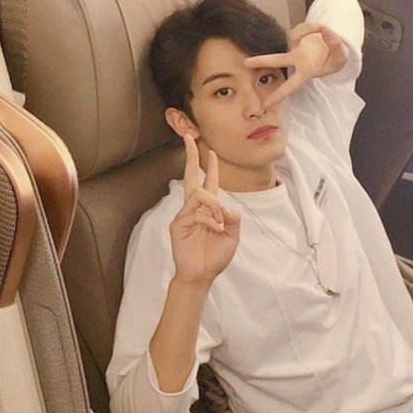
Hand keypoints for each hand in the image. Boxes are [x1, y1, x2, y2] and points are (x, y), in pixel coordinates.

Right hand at [170, 135, 239, 285]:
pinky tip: (215, 228)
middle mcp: (195, 209)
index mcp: (208, 210)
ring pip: (198, 194)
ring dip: (213, 204)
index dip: (209, 167)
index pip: (208, 183)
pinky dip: (209, 219)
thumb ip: (233, 219)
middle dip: (190, 157)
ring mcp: (185, 215)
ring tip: (220, 221)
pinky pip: (196, 212)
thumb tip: (225, 206)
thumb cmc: (214, 257)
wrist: (201, 275)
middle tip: (189, 137)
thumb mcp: (232, 237)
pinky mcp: (179, 224)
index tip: (211, 152)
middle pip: (190, 177)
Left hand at [244, 25, 346, 108]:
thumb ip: (334, 43)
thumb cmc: (337, 58)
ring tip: (323, 31)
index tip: (265, 105)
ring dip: (308, 30)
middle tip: (245, 63)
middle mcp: (297, 61)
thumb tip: (324, 30)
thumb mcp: (340, 55)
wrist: (337, 48)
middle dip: (261, 61)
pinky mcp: (297, 37)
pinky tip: (318, 31)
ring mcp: (296, 49)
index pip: (289, 86)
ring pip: (295, 35)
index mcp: (306, 72)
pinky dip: (310, 27)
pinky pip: (301, 28)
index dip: (278, 96)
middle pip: (276, 60)